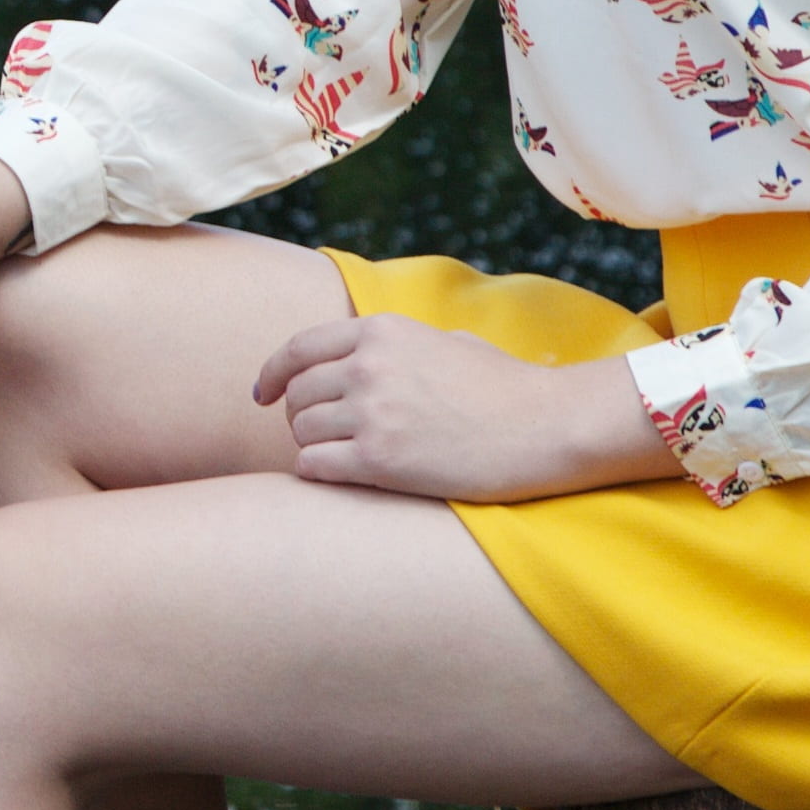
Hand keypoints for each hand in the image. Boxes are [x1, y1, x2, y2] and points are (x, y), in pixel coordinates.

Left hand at [250, 314, 674, 503]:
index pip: (299, 349)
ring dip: (312, 447)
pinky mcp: (378, 459)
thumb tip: (369, 358)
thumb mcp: (448, 342)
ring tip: (341, 458)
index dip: (273, 375)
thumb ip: (400, 347)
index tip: (262, 395)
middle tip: (321, 437)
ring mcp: (371, 412)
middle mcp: (368, 366)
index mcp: (381, 331)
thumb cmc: (506, 388)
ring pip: (300, 432)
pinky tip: (340, 478)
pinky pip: (312, 466)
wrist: (547, 426)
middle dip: (300, 417)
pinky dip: (317, 474)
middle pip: (297, 396)